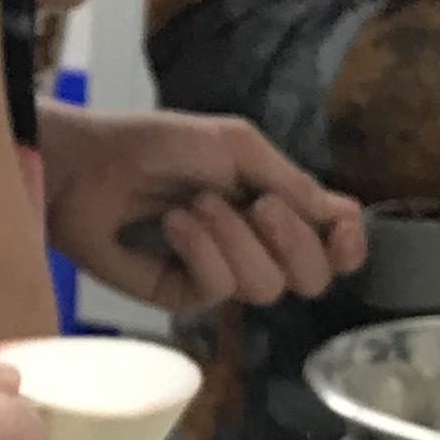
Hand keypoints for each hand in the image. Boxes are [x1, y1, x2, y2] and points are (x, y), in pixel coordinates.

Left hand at [38, 102, 366, 315]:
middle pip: (313, 279)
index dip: (349, 245)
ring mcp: (220, 274)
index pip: (333, 245)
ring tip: (196, 204)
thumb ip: (292, 181)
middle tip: (262, 206)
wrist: (90, 163)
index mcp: (276, 206)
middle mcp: (256, 246)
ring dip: (236, 238)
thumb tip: (345, 214)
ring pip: (267, 287)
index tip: (341, 230)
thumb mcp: (235, 145)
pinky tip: (174, 224)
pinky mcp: (183, 295)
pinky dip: (201, 250)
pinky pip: (218, 289)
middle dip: (295, 241)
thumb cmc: (158, 144)